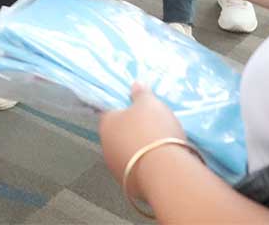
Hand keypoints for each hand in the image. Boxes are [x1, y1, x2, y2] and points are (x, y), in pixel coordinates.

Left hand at [100, 84, 188, 205]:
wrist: (164, 170)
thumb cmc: (153, 130)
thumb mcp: (150, 104)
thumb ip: (141, 93)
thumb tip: (135, 84)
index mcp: (106, 123)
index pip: (111, 112)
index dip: (126, 111)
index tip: (139, 112)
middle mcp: (105, 145)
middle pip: (118, 134)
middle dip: (132, 132)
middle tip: (152, 129)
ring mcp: (115, 166)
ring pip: (126, 154)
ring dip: (138, 151)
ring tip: (159, 148)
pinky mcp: (127, 184)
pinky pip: (137, 170)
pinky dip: (145, 166)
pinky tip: (160, 164)